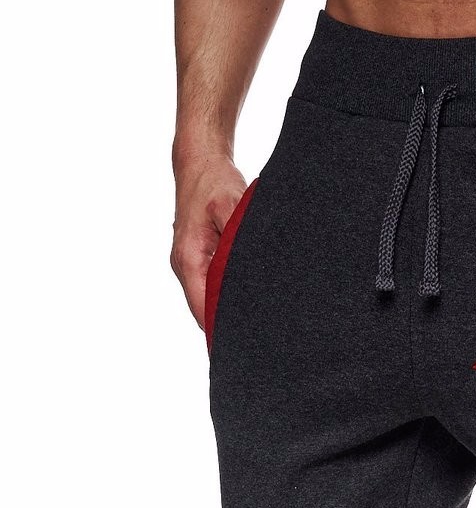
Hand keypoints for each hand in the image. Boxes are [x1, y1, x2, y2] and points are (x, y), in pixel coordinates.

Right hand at [171, 150, 247, 330]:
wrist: (199, 162)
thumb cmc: (213, 183)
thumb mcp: (231, 207)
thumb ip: (237, 241)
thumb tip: (249, 271)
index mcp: (189, 259)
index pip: (203, 309)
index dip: (222, 331)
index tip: (244, 345)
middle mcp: (184, 266)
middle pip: (204, 310)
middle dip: (227, 326)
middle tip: (258, 342)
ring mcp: (189, 264)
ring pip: (207, 298)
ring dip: (226, 311)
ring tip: (255, 328)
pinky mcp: (197, 258)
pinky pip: (210, 285)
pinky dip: (225, 295)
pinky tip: (246, 302)